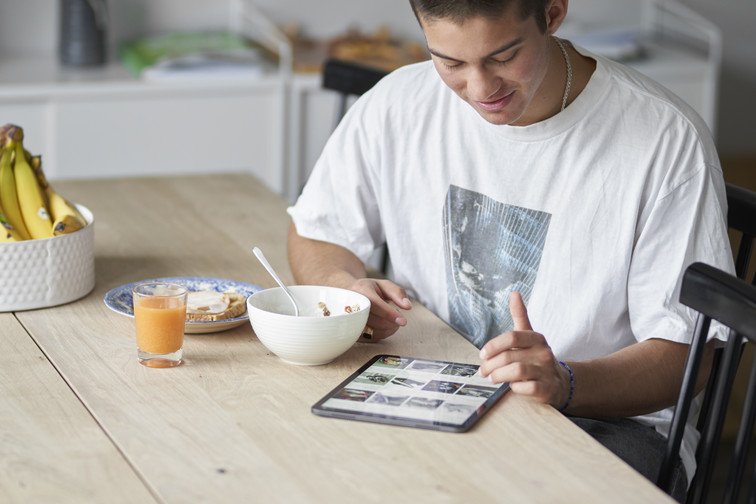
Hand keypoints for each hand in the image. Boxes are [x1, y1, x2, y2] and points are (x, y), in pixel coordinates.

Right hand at [348, 278, 411, 339]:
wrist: (348, 295)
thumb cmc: (369, 290)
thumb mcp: (384, 285)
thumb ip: (397, 293)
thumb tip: (408, 306)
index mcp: (360, 290)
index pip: (374, 304)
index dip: (389, 313)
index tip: (403, 321)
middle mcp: (351, 306)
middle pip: (376, 321)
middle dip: (392, 321)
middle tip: (397, 312)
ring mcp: (349, 320)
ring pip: (374, 332)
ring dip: (389, 327)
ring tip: (390, 317)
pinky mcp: (351, 332)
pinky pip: (372, 338)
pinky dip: (383, 333)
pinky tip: (384, 324)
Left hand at [478, 292, 570, 408]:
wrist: (559, 382)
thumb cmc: (536, 357)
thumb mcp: (529, 336)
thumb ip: (520, 316)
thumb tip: (515, 293)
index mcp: (536, 338)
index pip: (511, 337)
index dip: (493, 346)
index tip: (482, 355)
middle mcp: (544, 353)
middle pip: (509, 357)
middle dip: (490, 365)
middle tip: (483, 371)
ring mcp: (547, 371)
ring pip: (516, 371)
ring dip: (499, 376)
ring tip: (493, 378)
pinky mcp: (548, 388)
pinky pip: (527, 388)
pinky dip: (515, 388)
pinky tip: (512, 386)